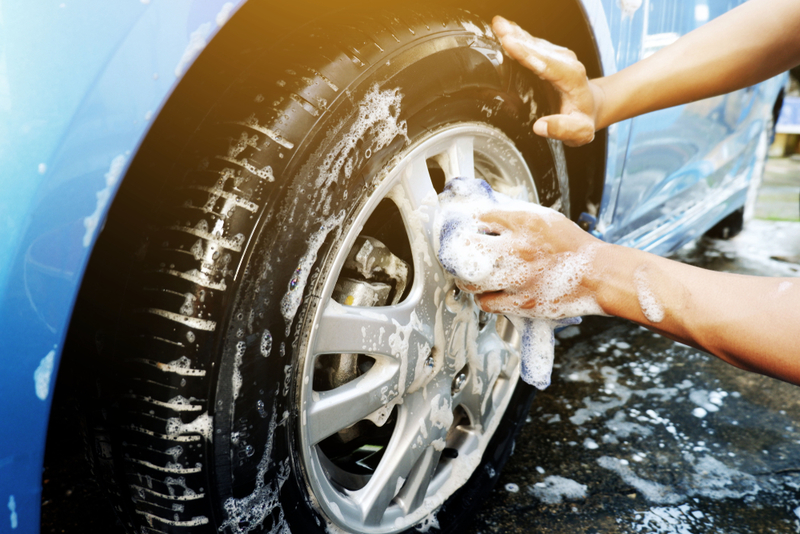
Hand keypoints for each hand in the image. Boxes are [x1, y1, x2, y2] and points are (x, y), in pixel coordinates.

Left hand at [455, 209, 604, 318]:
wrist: (597, 275)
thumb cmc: (572, 247)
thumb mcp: (545, 219)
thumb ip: (514, 216)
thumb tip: (485, 215)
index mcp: (524, 224)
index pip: (480, 219)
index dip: (468, 224)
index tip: (464, 229)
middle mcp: (519, 250)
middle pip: (467, 250)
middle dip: (457, 252)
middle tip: (457, 254)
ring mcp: (519, 278)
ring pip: (471, 281)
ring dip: (466, 278)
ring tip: (470, 275)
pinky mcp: (522, 303)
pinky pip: (486, 303)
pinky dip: (483, 298)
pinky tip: (488, 292)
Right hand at [492, 15, 603, 146]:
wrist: (591, 105)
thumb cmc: (583, 117)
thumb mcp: (579, 131)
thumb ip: (562, 128)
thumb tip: (540, 126)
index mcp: (571, 77)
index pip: (546, 64)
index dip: (526, 54)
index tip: (510, 45)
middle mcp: (565, 61)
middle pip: (537, 49)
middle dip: (517, 39)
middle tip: (498, 30)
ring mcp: (558, 55)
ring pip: (533, 43)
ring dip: (515, 34)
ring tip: (497, 26)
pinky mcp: (550, 54)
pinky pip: (531, 43)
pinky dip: (517, 36)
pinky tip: (504, 29)